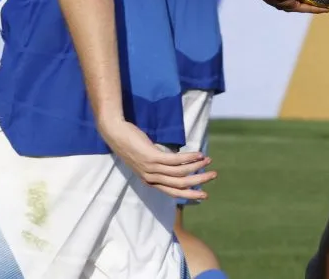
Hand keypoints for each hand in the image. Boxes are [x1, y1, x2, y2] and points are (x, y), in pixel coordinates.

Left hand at [99, 117, 214, 199]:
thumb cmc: (131, 144)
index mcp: (150, 181)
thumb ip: (159, 164)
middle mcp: (151, 178)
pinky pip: (175, 160)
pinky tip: (198, 154)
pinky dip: (189, 158)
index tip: (204, 194)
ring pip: (179, 172)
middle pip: (179, 184)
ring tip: (208, 161)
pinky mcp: (152, 157)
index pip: (173, 191)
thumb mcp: (146, 159)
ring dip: (196, 167)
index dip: (189, 193)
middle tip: (213, 176)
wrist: (116, 133)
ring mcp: (151, 168)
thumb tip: (176, 163)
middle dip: (198, 181)